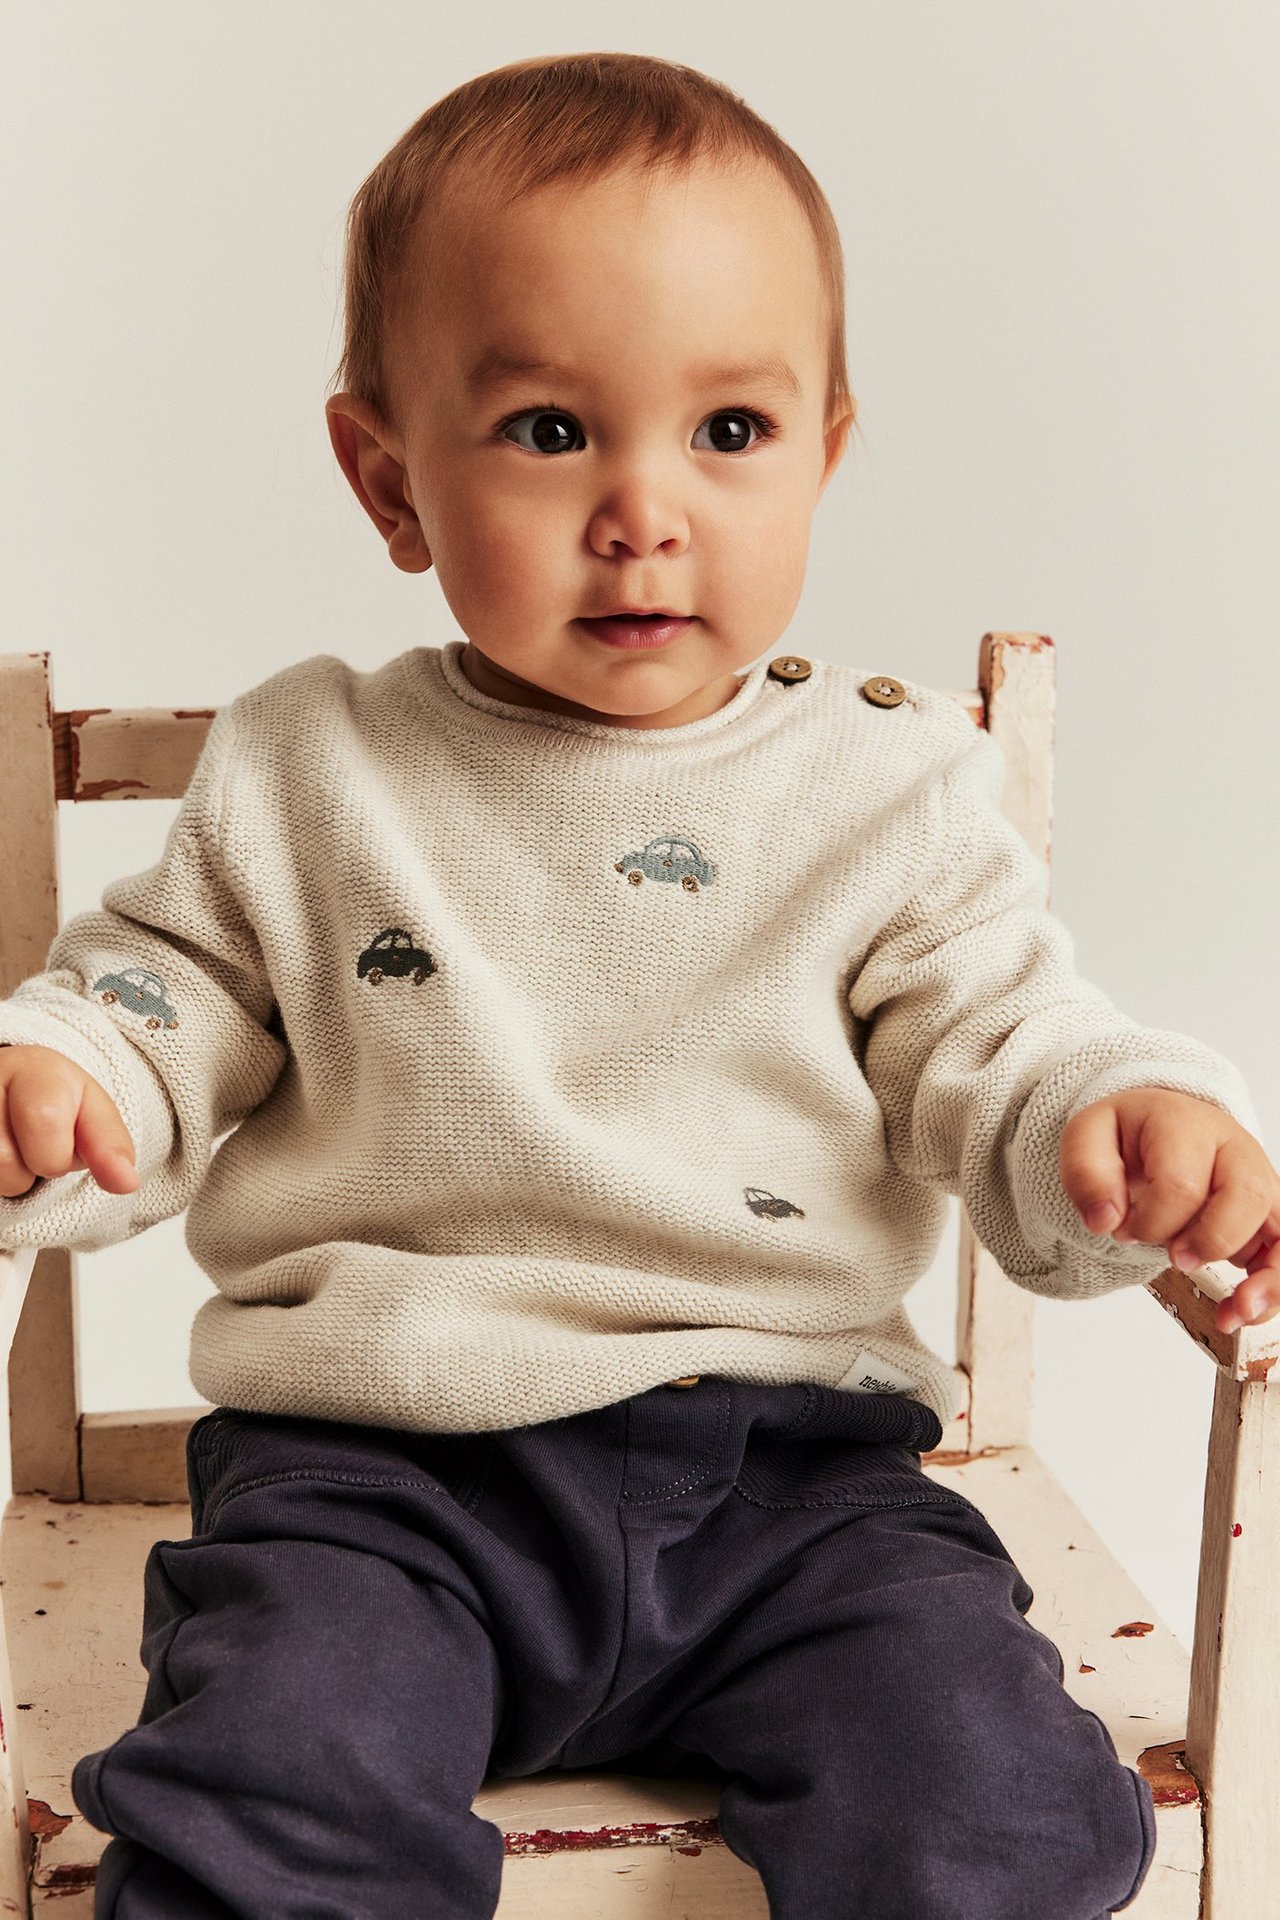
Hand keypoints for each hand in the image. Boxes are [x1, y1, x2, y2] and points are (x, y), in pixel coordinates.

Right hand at [0, 1044, 138, 1197]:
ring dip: (7, 1179)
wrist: (12, 1086)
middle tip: (34, 1146)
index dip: (58, 1153)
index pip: (43, 1122)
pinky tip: (0, 1156)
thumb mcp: (91, 1112)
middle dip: (32, 1169)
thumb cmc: (54, 1101)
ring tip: (13, 1150)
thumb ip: (110, 1146)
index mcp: (32, 1068)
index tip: (61, 1143)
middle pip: (6, 1164)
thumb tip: (126, 1183)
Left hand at [1059, 1088, 1279, 1336]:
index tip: (1124, 1230)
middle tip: (1174, 1258)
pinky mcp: (1267, 1213)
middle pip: (1246, 1195)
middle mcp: (1233, 1148)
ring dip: (1264, 1277)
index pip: (1180, 1182)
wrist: (1156, 1125)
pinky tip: (1241, 1311)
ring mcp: (1258, 1180)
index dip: (1150, 1221)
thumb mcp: (1088, 1137)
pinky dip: (1270, 1289)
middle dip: (1210, 1240)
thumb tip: (1104, 1220)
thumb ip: (1086, 1174)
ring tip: (1235, 1310)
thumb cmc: (1129, 1136)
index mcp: (1185, 1125)